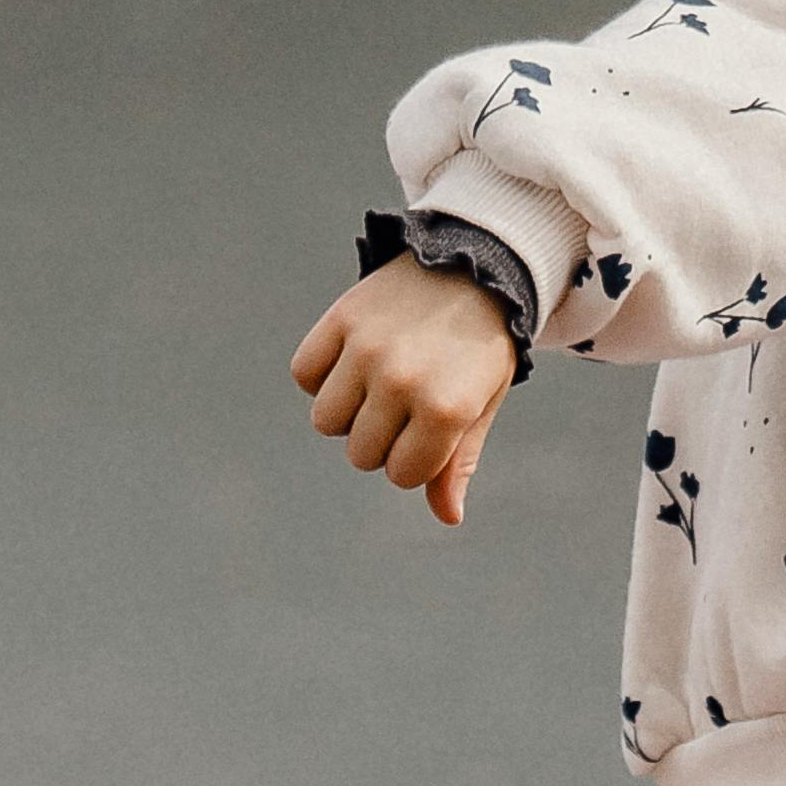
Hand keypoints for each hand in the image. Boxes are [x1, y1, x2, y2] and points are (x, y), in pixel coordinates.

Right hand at [295, 257, 519, 525]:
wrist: (471, 269)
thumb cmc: (480, 348)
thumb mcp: (481, 404)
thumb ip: (458, 462)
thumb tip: (447, 517)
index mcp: (446, 410)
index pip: (402, 475)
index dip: (414, 461)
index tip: (429, 432)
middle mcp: (402, 382)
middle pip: (360, 453)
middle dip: (380, 440)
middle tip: (404, 406)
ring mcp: (367, 350)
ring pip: (326, 420)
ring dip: (346, 413)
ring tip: (373, 386)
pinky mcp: (340, 320)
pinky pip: (304, 374)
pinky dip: (319, 376)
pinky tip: (349, 362)